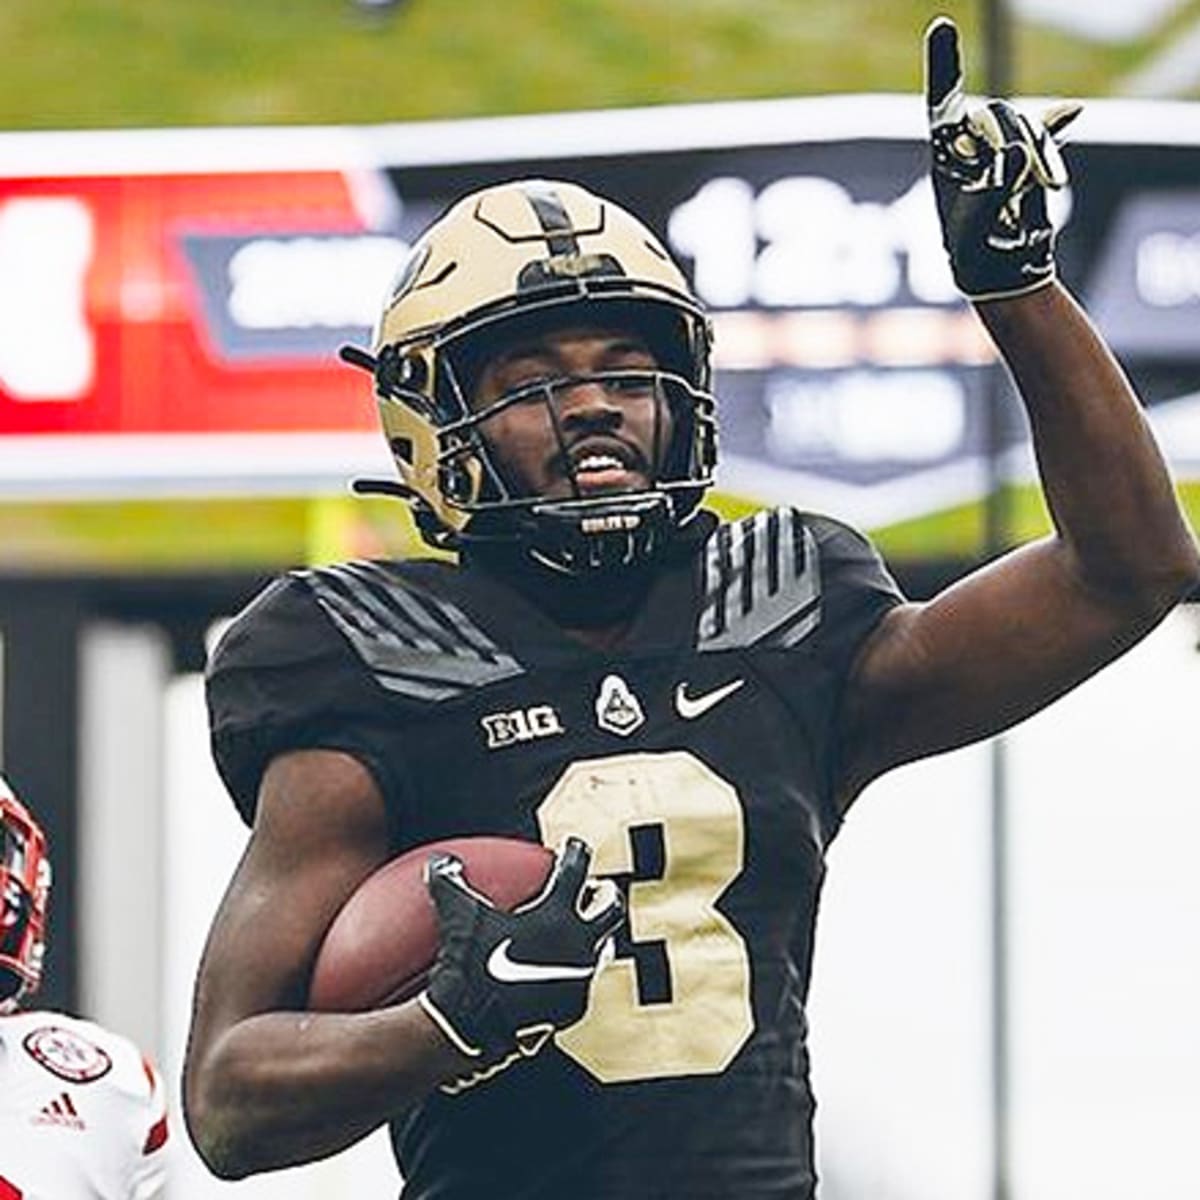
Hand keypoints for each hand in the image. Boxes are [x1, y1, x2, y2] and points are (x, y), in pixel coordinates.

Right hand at [419, 836, 623, 1066]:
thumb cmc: (470, 966)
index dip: (575, 852)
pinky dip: (575, 974)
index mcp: (556, 914)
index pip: (575, 870)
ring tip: (587, 933)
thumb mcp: (458, 918)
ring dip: (596, 937)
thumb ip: (450, 884)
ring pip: (603, 949)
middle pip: (610, 908)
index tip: (573, 846)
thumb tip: (440, 861)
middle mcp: (578, 943)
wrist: (476, 1026)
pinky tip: (563, 975)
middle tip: (599, 888)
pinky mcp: (575, 1007)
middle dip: (607, 894)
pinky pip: (582, 984)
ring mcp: (580, 976)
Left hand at [925, 16, 1081, 300]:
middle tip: (1023, 183)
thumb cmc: (974, 256)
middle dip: (1013, 141)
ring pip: (1026, 127)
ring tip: (1043, 187)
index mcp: (947, 158)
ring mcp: (1002, 151)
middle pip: (996, 115)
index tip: (943, 27)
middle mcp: (972, 147)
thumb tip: (1014, 153)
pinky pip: (1046, 132)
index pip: (943, 104)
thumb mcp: (974, 230)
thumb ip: (991, 190)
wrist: (1002, 272)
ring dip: (1039, 153)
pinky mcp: (1030, 160)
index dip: (946, 65)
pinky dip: (1056, 125)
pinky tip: (1072, 113)